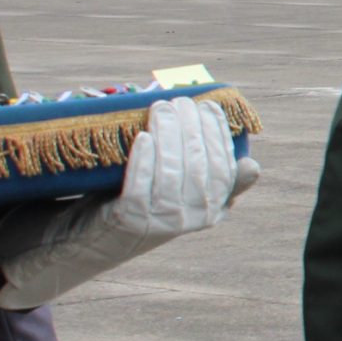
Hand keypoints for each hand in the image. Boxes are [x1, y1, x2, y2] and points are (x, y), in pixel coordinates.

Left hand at [0, 98, 258, 309]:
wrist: (89, 239)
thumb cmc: (140, 204)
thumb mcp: (181, 196)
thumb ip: (210, 180)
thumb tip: (252, 165)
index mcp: (211, 212)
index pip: (225, 171)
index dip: (219, 136)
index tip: (209, 107)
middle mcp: (192, 221)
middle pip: (199, 167)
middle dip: (192, 128)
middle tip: (180, 101)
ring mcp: (160, 222)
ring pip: (172, 172)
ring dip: (168, 135)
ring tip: (161, 108)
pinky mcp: (129, 220)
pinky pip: (141, 185)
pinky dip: (144, 159)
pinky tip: (143, 137)